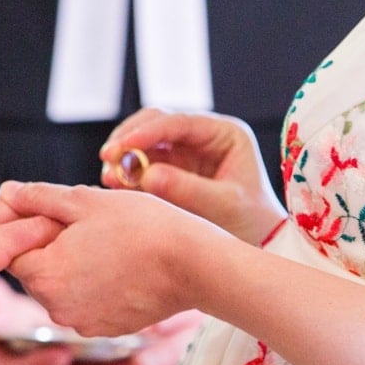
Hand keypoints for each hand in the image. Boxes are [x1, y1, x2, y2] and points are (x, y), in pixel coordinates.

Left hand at [2, 181, 222, 335]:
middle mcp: (56, 308)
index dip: (36, 229)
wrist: (192, 264)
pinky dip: (97, 288)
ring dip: (76, 269)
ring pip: (64, 289)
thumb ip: (39, 198)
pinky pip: (88, 305)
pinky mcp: (107, 330)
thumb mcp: (85, 201)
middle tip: (92, 228)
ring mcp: (83, 323)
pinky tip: (123, 268)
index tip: (65, 217)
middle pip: (38, 272)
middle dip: (54, 250)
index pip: (16, 251)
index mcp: (43, 275)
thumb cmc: (141, 226)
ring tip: (110, 246)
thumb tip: (6, 192)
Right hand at [99, 108, 285, 244]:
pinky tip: (113, 184)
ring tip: (108, 177)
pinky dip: (127, 172)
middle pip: (156, 123)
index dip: (147, 131)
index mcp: (224, 134)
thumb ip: (188, 190)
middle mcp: (202, 137)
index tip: (122, 147)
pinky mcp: (170, 170)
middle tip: (107, 158)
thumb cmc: (250, 221)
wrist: (257, 242)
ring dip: (124, 156)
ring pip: (144, 142)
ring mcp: (184, 152)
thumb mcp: (224, 206)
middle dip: (129, 138)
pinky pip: (142, 164)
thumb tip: (147, 176)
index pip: (180, 123)